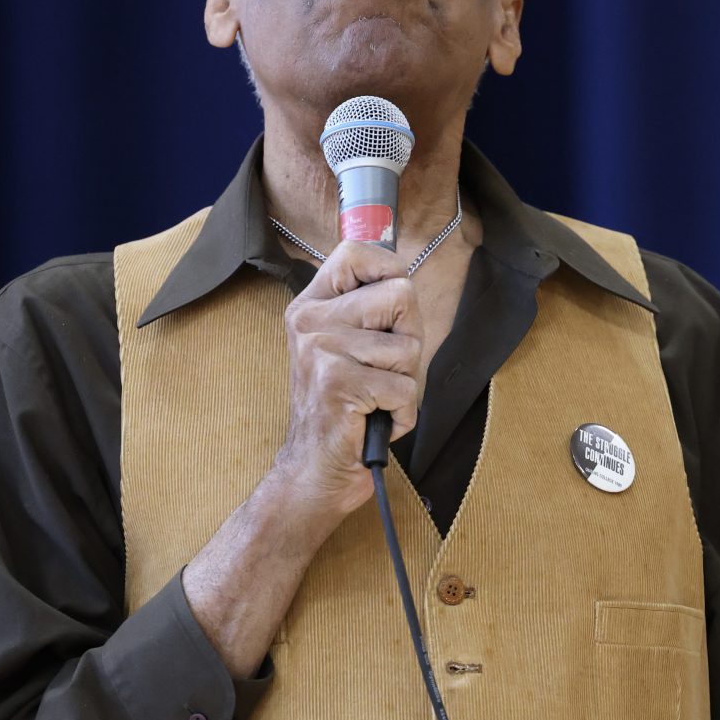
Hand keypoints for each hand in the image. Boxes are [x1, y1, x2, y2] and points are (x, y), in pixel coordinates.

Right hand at [268, 239, 421, 519]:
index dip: (390, 272)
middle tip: (385, 371)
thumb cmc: (347, 408)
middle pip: (401, 294)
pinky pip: (405, 389)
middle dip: (410, 338)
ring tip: (376, 398)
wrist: (315, 468)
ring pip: (409, 347)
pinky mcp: (337, 384)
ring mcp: (320, 350)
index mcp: (311, 305)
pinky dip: (403, 414)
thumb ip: (373, 311)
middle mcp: (309, 320)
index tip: (391, 311)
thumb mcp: (352, 347)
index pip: (356, 251)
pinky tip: (376, 420)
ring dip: (406, 382)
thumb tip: (407, 277)